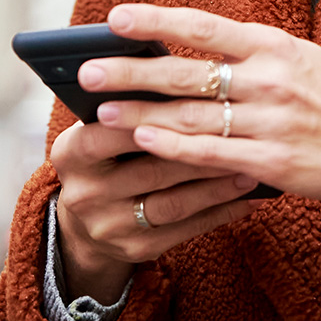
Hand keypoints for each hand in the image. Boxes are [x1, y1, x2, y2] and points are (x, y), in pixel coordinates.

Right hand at [49, 119, 265, 304]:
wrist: (84, 222)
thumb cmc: (105, 155)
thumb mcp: (98, 129)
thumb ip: (126, 107)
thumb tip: (177, 71)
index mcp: (70, 154)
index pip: (109, 133)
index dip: (149, 118)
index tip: (193, 100)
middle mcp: (84, 194)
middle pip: (151, 170)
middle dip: (199, 151)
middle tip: (240, 133)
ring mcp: (109, 226)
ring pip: (173, 203)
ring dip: (217, 186)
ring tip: (251, 167)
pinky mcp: (135, 250)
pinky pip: (186, 231)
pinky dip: (220, 213)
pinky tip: (246, 198)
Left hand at [81, 4, 320, 204]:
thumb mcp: (301, 62)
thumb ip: (250, 54)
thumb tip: (187, 46)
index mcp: (276, 46)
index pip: (203, 26)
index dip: (155, 21)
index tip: (113, 18)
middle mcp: (270, 79)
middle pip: (185, 71)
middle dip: (130, 70)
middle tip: (86, 70)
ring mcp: (270, 122)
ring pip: (189, 115)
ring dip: (139, 112)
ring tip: (99, 111)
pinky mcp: (271, 163)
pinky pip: (210, 153)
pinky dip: (172, 146)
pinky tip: (141, 140)